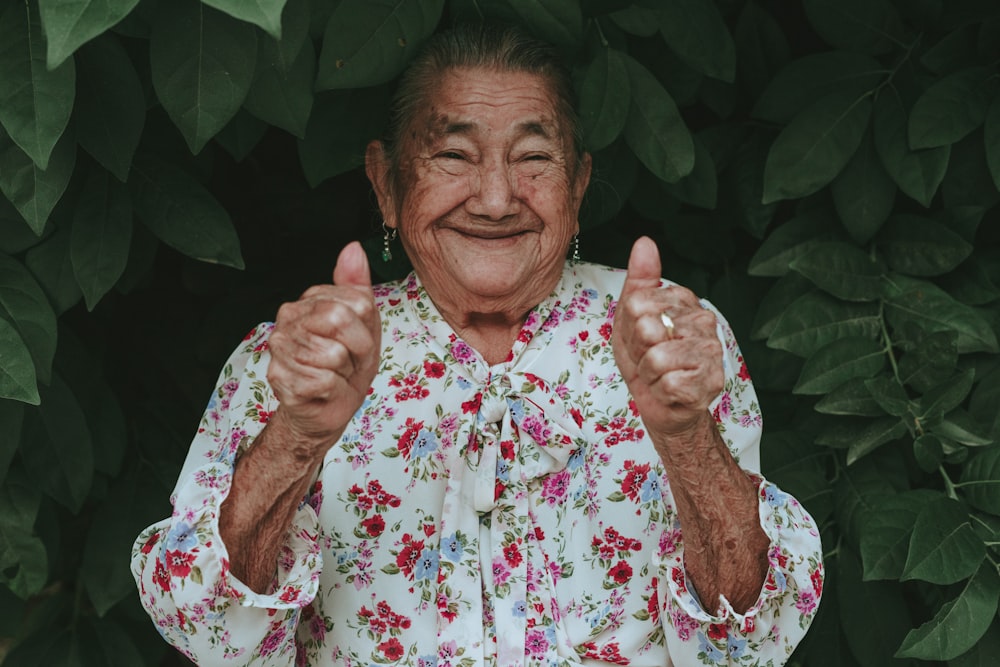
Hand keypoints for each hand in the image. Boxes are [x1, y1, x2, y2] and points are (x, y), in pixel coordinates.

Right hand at [266, 241, 380, 454]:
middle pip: (341, 320)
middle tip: (350, 361)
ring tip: (335, 374)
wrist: (327, 407)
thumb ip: (357, 286)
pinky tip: (322, 390)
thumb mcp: (364, 323)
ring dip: (345, 372)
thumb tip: (353, 248)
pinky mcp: (280, 377)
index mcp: (310, 300)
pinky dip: (333, 391)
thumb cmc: (347, 365)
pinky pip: (324, 380)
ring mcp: (280, 347)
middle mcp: (288, 317)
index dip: (368, 328)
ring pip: (334, 354)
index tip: (359, 341)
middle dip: (359, 349)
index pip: (358, 301)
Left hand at [612, 237, 723, 443]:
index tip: (640, 337)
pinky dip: (661, 391)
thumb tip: (645, 243)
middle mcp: (704, 320)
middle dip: (638, 350)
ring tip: (660, 374)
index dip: (630, 327)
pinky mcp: (712, 381)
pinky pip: (669, 383)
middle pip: (647, 329)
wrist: (661, 403)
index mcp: (684, 301)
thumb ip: (640, 280)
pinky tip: (671, 390)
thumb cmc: (645, 358)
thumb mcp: (631, 317)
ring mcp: (711, 350)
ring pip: (657, 358)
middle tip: (649, 358)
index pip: (638, 303)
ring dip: (649, 373)